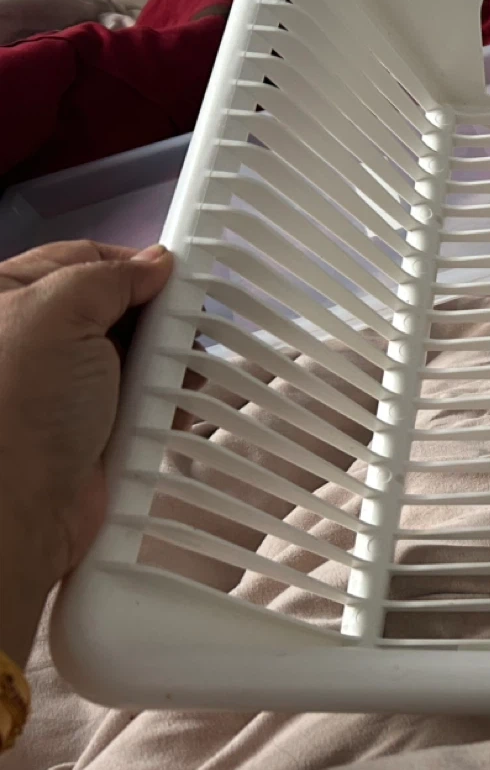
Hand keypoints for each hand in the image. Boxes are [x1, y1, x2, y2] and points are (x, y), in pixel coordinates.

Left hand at [0, 241, 171, 662]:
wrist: (17, 511)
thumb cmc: (22, 404)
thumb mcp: (57, 315)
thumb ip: (108, 278)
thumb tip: (158, 263)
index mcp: (5, 299)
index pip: (79, 259)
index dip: (130, 263)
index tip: (176, 277)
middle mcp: (30, 340)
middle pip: (112, 306)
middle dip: (157, 314)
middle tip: (191, 325)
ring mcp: (63, 388)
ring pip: (133, 353)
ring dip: (168, 358)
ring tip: (191, 367)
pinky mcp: (92, 428)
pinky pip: (141, 399)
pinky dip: (166, 399)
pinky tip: (183, 401)